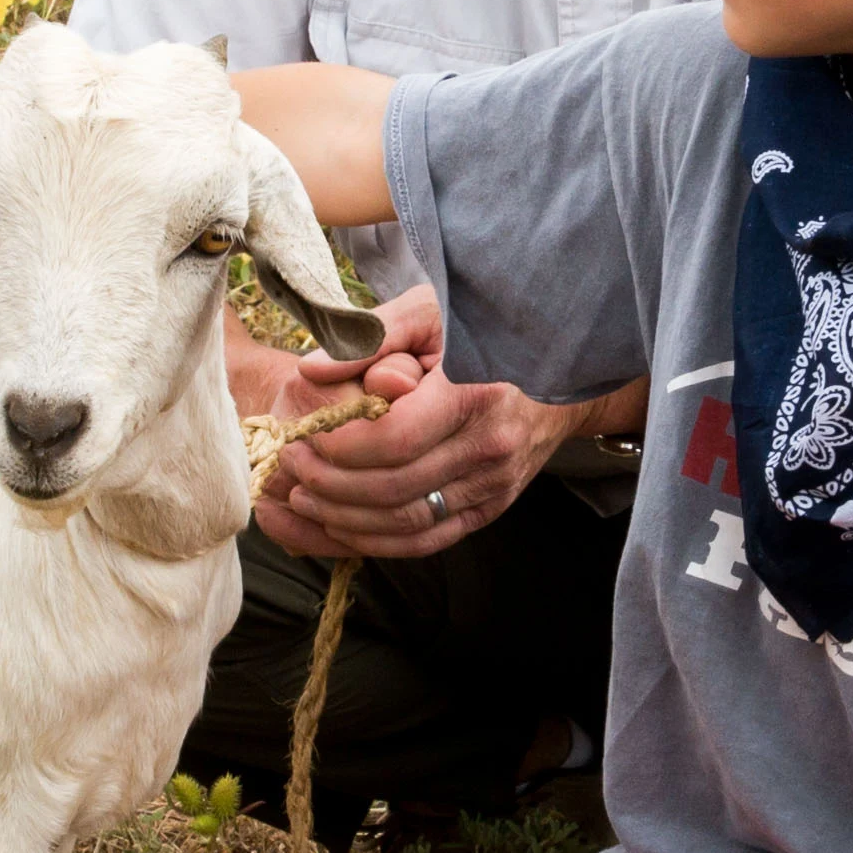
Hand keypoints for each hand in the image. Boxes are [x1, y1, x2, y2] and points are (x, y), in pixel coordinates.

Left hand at [257, 284, 581, 561]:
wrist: (563, 371)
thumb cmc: (487, 331)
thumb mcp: (433, 311)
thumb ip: (370, 336)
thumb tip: (310, 370)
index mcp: (475, 393)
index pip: (394, 439)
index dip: (338, 445)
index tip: (303, 433)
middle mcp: (490, 447)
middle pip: (392, 488)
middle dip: (328, 482)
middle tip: (290, 463)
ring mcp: (494, 486)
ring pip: (405, 523)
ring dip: (342, 518)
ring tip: (301, 495)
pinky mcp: (490, 510)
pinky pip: (425, 541)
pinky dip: (375, 541)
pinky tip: (338, 524)